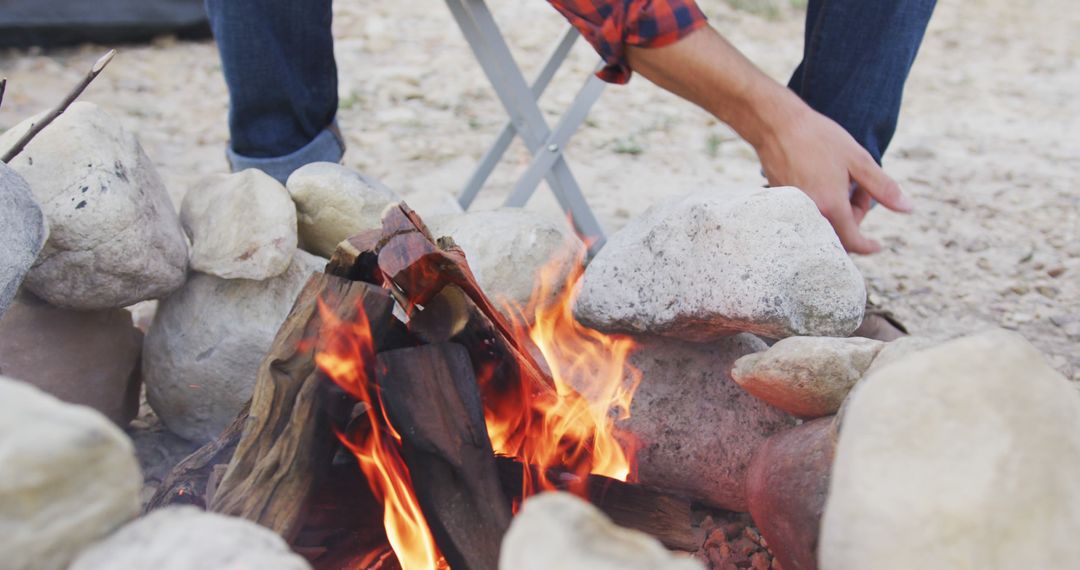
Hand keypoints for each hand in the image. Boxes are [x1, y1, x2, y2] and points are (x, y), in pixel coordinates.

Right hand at [755, 103, 912, 253]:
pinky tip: (821, 180)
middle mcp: (809, 214)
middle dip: (855, 216)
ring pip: (823, 224)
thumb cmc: (818, 139)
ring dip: (838, 211)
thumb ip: (884, 188)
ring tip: (840, 180)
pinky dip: (821, 206)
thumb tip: (907, 208)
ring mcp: (793, 210)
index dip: (868, 246)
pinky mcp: (782, 203)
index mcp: (831, 207)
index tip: (878, 246)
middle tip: (859, 187)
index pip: (853, 242)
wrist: (776, 126)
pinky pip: (808, 215)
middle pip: (838, 234)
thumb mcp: (858, 160)